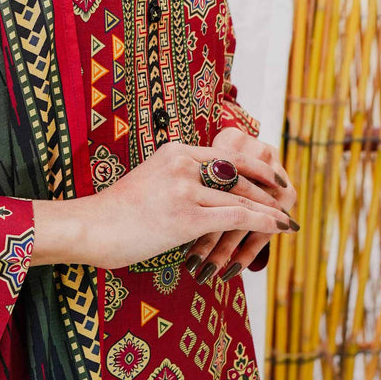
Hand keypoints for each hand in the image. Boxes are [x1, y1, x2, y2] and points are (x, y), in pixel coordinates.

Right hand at [30, 140, 292, 270]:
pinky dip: (261, 221)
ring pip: (240, 196)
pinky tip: (277, 226)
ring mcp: (185, 189)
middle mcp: (182, 164)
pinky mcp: (187, 216)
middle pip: (238, 171)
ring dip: (269, 208)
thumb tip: (200, 190)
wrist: (92, 227)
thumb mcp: (150, 181)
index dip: (255, 165)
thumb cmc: (117, 212)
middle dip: (268, 185)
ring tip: (288, 216)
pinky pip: (234, 217)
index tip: (273, 175)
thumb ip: (176, 179)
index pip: (225, 155)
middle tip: (288, 196)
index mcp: (175, 151)